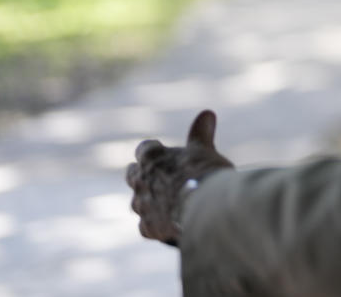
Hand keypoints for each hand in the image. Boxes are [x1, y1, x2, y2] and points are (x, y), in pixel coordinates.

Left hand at [125, 109, 234, 245]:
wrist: (204, 209)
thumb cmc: (205, 174)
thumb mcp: (205, 150)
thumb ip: (201, 134)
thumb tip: (206, 113)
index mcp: (152, 156)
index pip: (144, 149)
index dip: (154, 152)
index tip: (164, 154)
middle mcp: (140, 180)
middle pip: (133, 174)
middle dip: (143, 175)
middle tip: (160, 177)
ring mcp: (141, 205)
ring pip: (138, 202)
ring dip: (149, 201)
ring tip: (169, 203)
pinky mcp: (148, 228)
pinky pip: (145, 225)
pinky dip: (155, 224)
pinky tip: (169, 224)